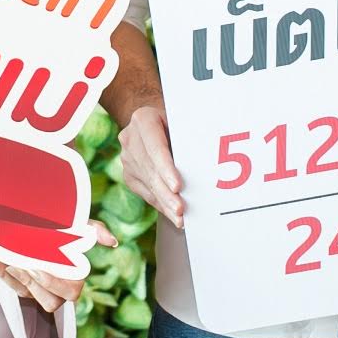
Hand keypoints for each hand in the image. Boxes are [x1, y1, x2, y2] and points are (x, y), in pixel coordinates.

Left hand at [0, 221, 118, 312]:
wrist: (33, 221)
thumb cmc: (62, 226)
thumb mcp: (78, 224)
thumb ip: (94, 230)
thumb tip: (112, 241)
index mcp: (74, 276)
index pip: (72, 292)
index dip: (55, 283)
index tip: (39, 268)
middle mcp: (57, 287)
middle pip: (50, 302)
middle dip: (35, 285)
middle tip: (24, 266)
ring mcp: (38, 288)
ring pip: (28, 296)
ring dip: (17, 281)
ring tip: (8, 261)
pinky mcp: (22, 286)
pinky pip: (11, 286)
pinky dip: (1, 273)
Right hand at [117, 103, 183, 227]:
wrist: (153, 122)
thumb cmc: (176, 122)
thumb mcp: (181, 121)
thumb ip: (188, 136)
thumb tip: (210, 160)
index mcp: (143, 119)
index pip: (155, 147)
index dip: (166, 168)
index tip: (177, 186)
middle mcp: (130, 138)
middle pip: (150, 170)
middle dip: (166, 192)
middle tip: (181, 209)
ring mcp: (126, 157)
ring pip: (148, 184)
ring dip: (164, 203)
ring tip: (179, 218)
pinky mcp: (129, 174)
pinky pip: (145, 192)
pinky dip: (160, 204)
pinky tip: (172, 215)